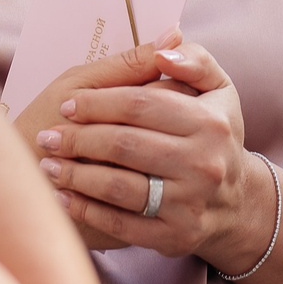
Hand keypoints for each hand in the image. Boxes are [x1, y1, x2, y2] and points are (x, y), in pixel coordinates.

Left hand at [34, 37, 270, 272]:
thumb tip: (165, 47)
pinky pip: (120, 225)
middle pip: (124, 144)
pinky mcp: (175, 236)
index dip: (98, 103)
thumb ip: (192, 60)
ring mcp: (190, 203)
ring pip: (117, 186)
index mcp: (209, 121)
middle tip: (47, 137)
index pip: (140, 104)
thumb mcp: (217, 90)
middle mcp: (204, 163)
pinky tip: (62, 198)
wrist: (235, 203)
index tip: (68, 105)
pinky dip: (85, 211)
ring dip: (73, 176)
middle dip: (78, 139)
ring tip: (48, 165)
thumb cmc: (213, 134)